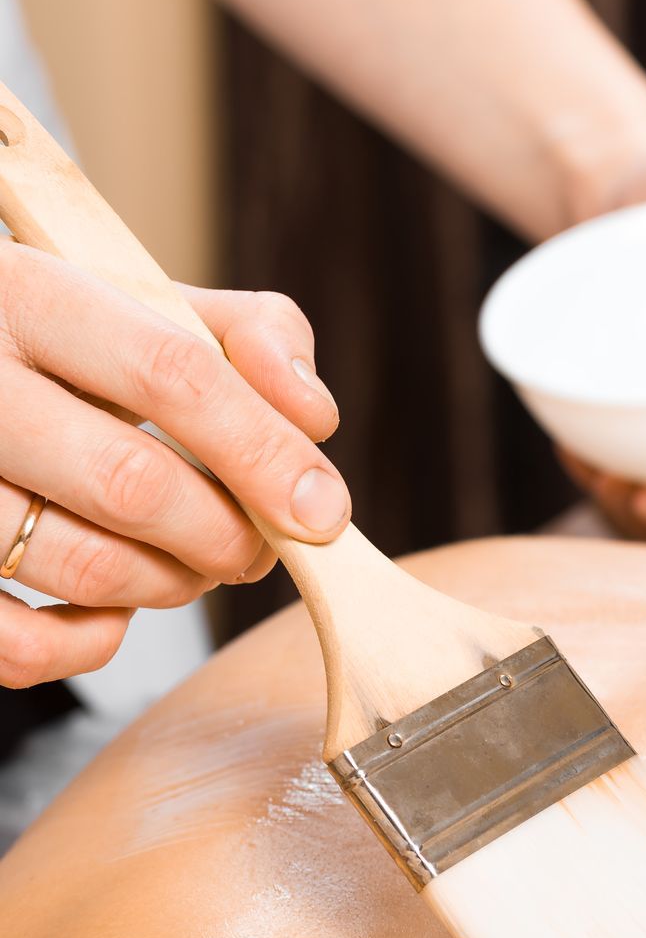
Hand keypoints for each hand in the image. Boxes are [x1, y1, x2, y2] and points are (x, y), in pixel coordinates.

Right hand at [0, 244, 347, 686]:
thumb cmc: (60, 342)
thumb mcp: (143, 302)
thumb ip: (247, 336)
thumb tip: (315, 417)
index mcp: (29, 295)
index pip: (173, 375)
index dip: (266, 453)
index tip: (322, 511)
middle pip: (133, 484)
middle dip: (226, 537)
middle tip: (254, 546)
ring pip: (82, 566)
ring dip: (171, 587)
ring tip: (191, 562)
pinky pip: (14, 642)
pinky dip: (86, 643)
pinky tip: (108, 606)